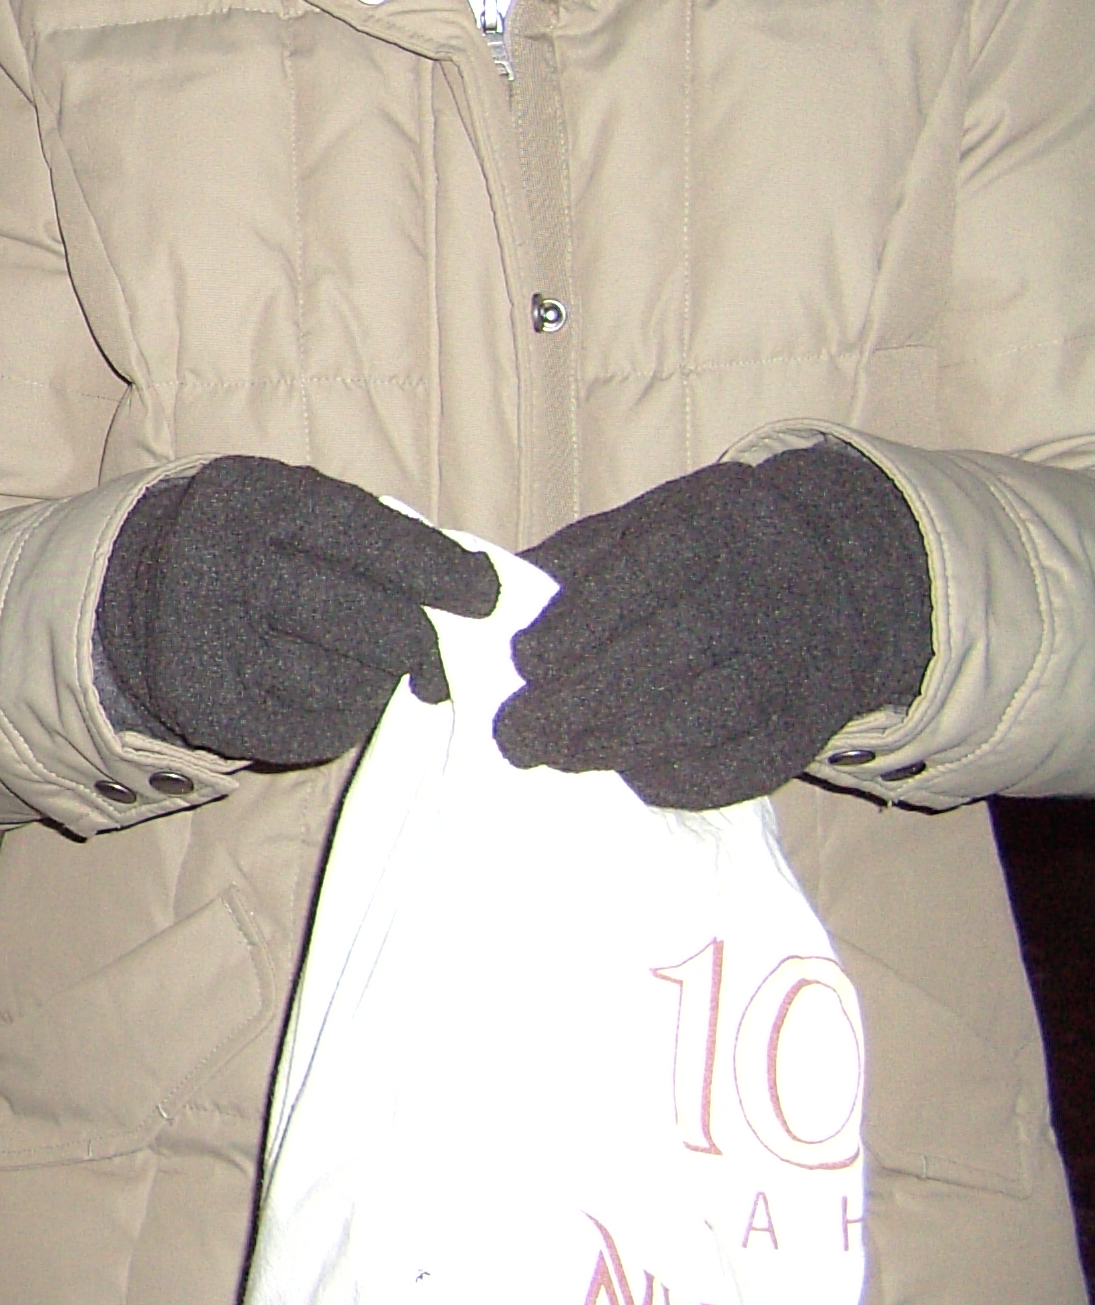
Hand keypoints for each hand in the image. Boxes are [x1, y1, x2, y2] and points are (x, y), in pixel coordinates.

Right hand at [94, 457, 496, 765]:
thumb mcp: (286, 505)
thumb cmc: (245, 543)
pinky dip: (343, 713)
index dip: (439, 570)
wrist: (134, 593)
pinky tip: (329, 689)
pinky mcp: (211, 711)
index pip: (369, 537)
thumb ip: (366, 533)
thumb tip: (469, 591)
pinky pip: (319, 727)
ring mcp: (210, 645)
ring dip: (379, 678)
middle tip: (433, 644)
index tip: (484, 594)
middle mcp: (220, 568)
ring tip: (368, 662)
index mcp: (245, 499)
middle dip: (418, 638)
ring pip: (350, 682)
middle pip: (368, 620)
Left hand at [497, 443, 931, 810]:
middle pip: (674, 650)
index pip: (643, 578)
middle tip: (517, 735)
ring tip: (557, 757)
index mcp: (714, 524)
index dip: (577, 626)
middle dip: (584, 699)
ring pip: (711, 710)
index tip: (522, 662)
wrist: (836, 573)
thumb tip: (468, 620)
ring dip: (623, 743)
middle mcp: (765, 588)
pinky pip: (752, 761)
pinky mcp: (813, 720)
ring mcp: (798, 657)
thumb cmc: (700, 553)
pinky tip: (632, 779)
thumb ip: (561, 570)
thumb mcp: (639, 529)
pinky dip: (686, 777)